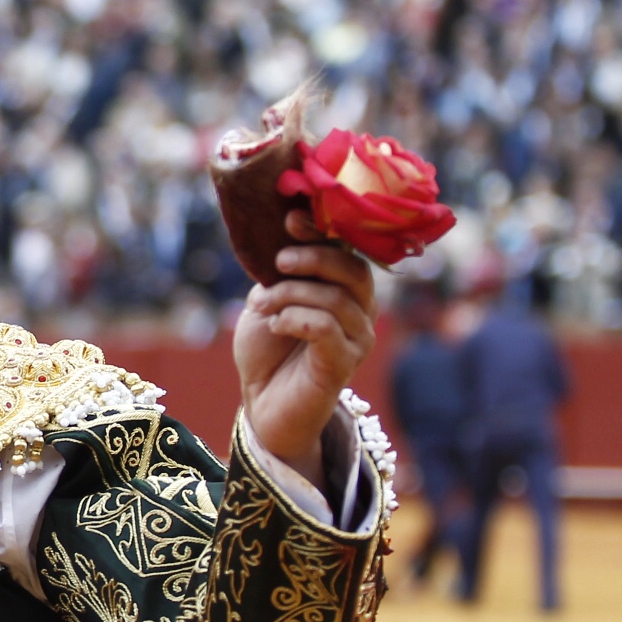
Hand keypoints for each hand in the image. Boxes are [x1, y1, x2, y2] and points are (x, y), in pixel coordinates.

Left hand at [233, 211, 377, 481]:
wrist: (260, 401)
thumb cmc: (266, 348)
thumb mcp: (269, 298)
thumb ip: (282, 271)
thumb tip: (285, 231)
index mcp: (345, 289)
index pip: (349, 251)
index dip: (324, 231)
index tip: (291, 220)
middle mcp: (361, 311)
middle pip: (354, 271)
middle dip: (313, 259)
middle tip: (278, 263)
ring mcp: (358, 339)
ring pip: (337, 299)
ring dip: (291, 294)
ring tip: (262, 305)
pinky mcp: (345, 363)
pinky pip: (328, 328)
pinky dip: (297, 319)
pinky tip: (277, 324)